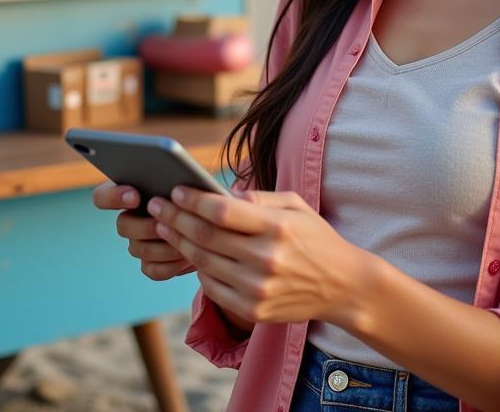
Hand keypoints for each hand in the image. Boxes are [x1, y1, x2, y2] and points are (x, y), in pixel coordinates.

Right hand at [92, 182, 194, 281]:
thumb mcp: (186, 181)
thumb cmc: (197, 195)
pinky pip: (154, 270)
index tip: (135, 196)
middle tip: (165, 224)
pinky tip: (188, 256)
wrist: (211, 224)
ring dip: (163, 246)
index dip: (113, 197)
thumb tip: (171, 182)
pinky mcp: (151, 265)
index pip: (102, 196)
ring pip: (139, 249)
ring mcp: (138, 244)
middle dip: (145, 226)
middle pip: (122, 226)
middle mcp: (129, 219)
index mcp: (130, 192)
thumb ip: (172, 180)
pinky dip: (171, 264)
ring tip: (185, 240)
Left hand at [147, 186, 359, 326]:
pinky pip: (213, 287)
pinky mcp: (253, 310)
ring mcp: (257, 288)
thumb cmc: (316, 238)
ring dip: (179, 242)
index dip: (194, 200)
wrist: (343, 286)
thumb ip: (259, 198)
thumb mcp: (295, 205)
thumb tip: (224, 193)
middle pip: (206, 236)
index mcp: (276, 228)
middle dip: (176, 218)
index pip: (222, 212)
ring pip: (204, 262)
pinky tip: (190, 253)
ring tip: (165, 227)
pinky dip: (197, 268)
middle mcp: (265, 259)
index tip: (175, 190)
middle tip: (156, 205)